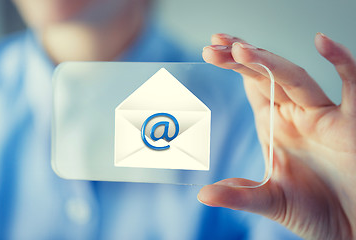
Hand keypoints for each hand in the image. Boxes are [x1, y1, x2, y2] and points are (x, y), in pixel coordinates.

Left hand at [198, 33, 355, 239]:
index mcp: (275, 125)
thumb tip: (203, 194)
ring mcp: (322, 116)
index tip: (210, 51)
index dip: (233, 66)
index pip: (252, 85)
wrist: (349, 228)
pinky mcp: (351, 123)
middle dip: (240, 57)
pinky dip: (341, 62)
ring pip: (294, 77)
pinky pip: (351, 86)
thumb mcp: (270, 200)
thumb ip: (239, 194)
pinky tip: (324, 42)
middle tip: (214, 44)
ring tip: (239, 49)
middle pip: (265, 75)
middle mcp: (296, 115)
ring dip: (268, 61)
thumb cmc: (313, 212)